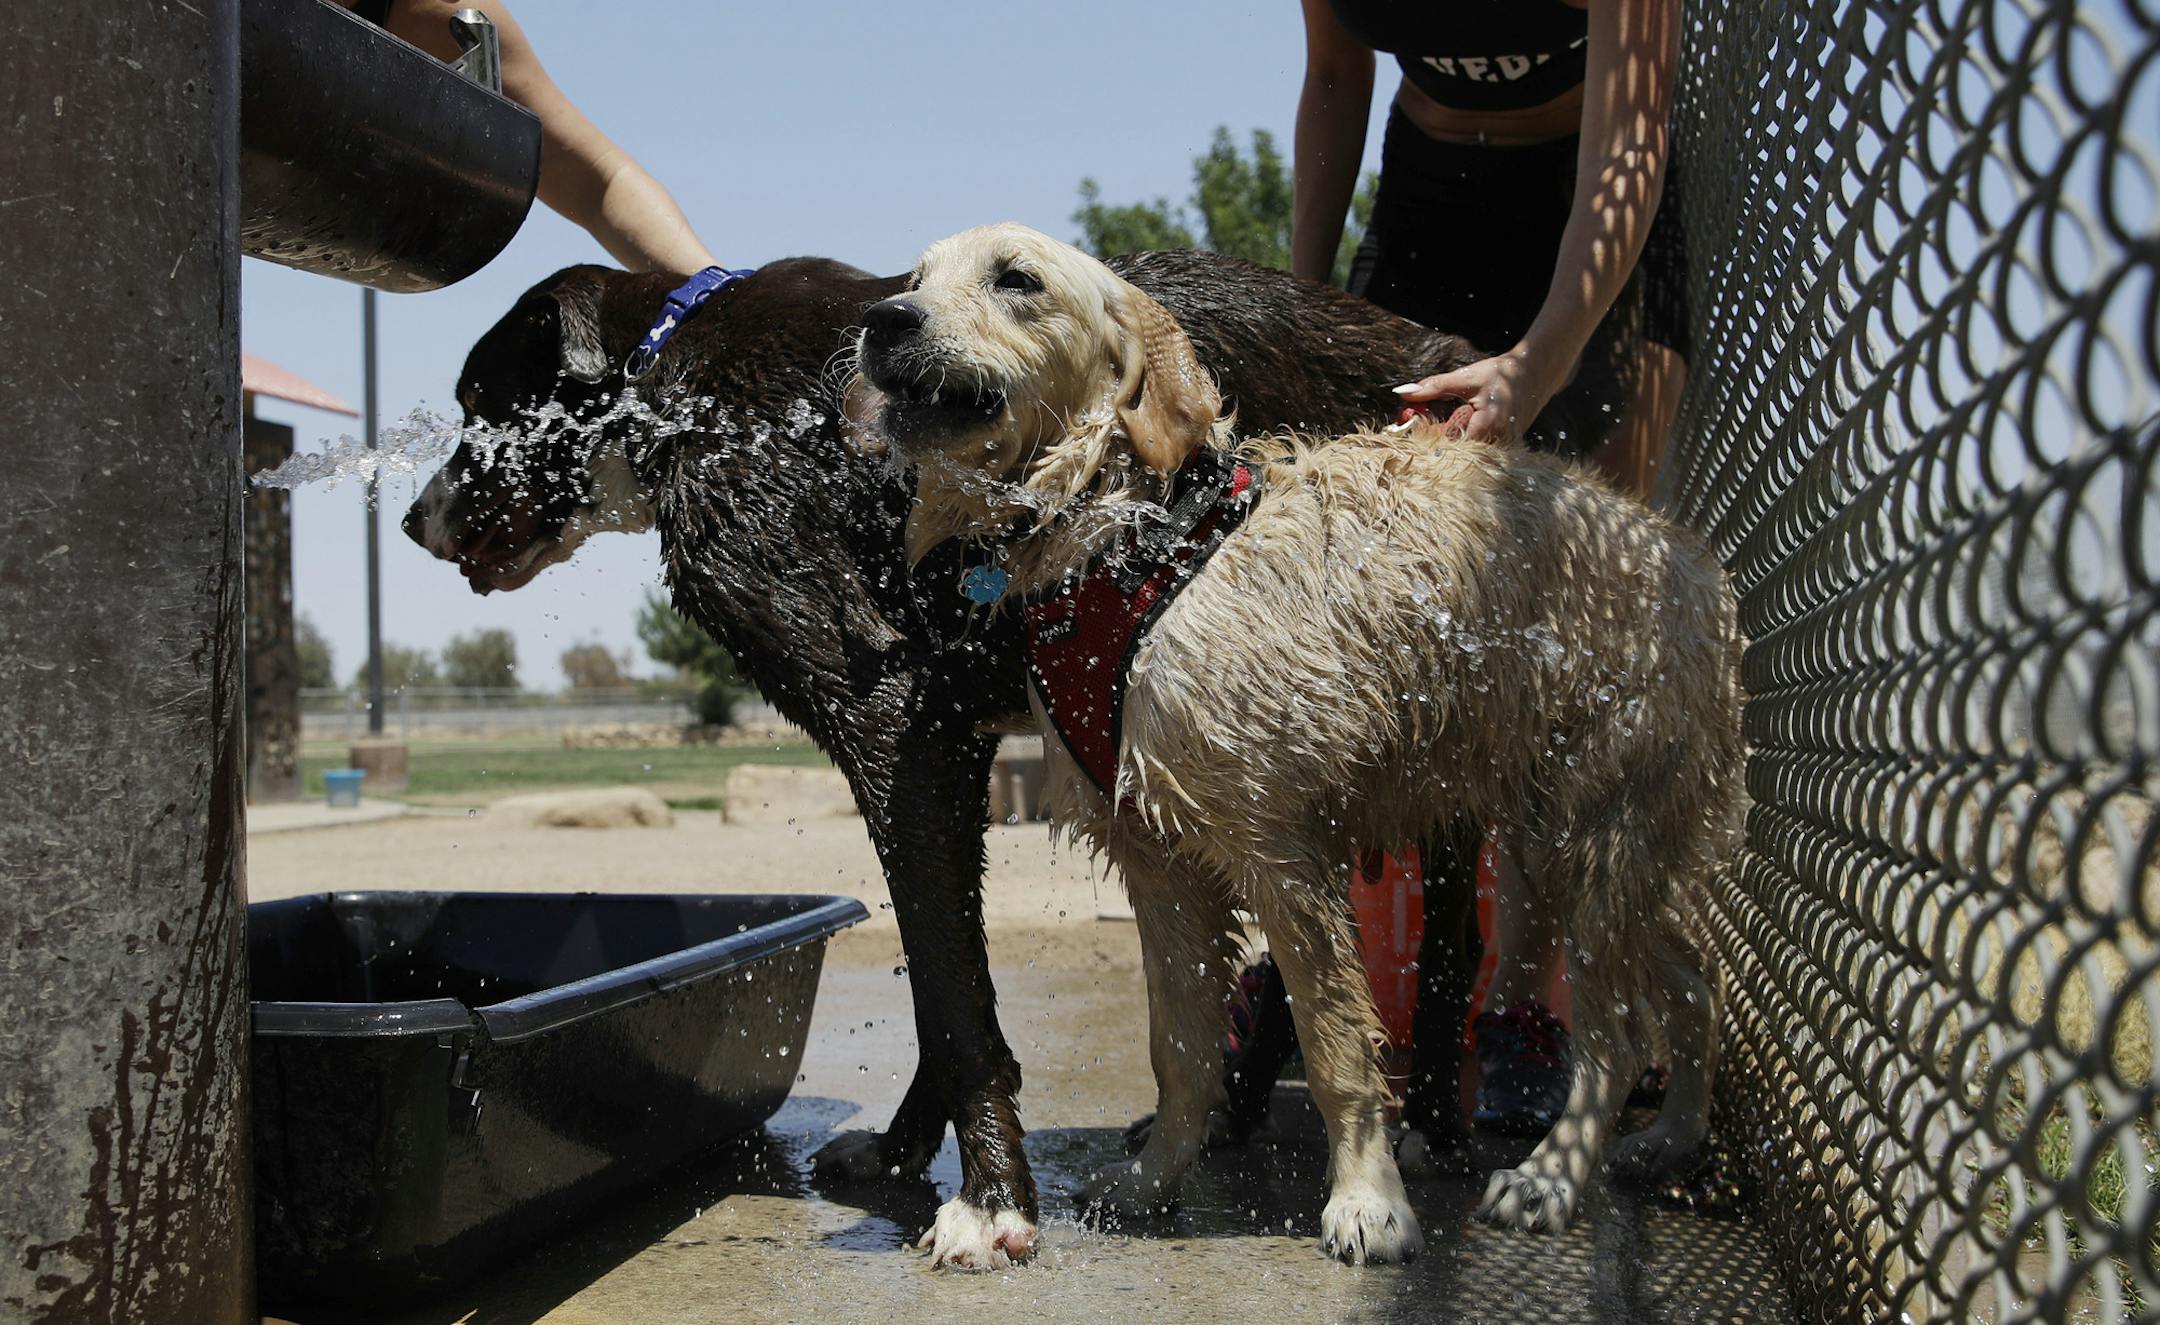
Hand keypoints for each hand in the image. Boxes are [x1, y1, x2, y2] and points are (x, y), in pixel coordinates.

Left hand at [1393, 350, 1557, 446]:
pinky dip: (1466, 443)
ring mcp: (1505, 447)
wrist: (1535, 373)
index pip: (1450, 445)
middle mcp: (1498, 441)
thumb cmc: (1500, 374)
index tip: (1412, 429)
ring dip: (1452, 444)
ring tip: (1439, 428)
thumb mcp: (1465, 377)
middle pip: (1458, 454)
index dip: (1429, 440)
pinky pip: (1480, 451)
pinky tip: (1459, 430)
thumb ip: (1434, 387)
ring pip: (1469, 454)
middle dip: (1437, 444)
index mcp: (1487, 424)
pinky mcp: (1506, 447)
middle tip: (1421, 428)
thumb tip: (1403, 393)